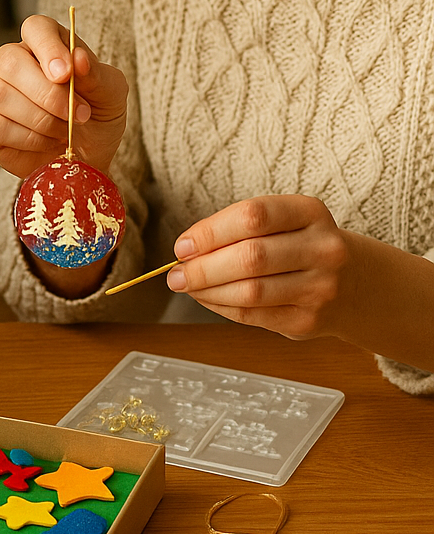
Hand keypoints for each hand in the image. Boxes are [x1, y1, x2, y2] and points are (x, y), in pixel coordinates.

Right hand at [0, 14, 127, 180]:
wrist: (87, 157)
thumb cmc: (97, 117)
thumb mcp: (111, 94)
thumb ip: (96, 74)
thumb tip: (78, 58)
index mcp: (46, 43)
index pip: (36, 28)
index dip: (48, 48)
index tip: (66, 74)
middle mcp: (13, 61)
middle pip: (11, 61)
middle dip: (48, 94)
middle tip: (79, 115)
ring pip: (0, 95)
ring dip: (41, 120)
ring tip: (64, 131)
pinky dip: (28, 140)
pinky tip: (45, 141)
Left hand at [167, 195, 351, 338]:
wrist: (355, 283)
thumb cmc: (302, 244)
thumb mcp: (284, 221)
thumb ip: (239, 228)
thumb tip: (186, 251)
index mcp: (310, 213)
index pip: (253, 216)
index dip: (211, 232)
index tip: (183, 245)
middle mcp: (322, 249)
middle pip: (250, 257)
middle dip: (203, 267)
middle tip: (176, 273)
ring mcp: (320, 288)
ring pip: (250, 292)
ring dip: (208, 290)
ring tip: (186, 285)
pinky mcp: (308, 320)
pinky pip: (253, 316)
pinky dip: (221, 307)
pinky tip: (207, 298)